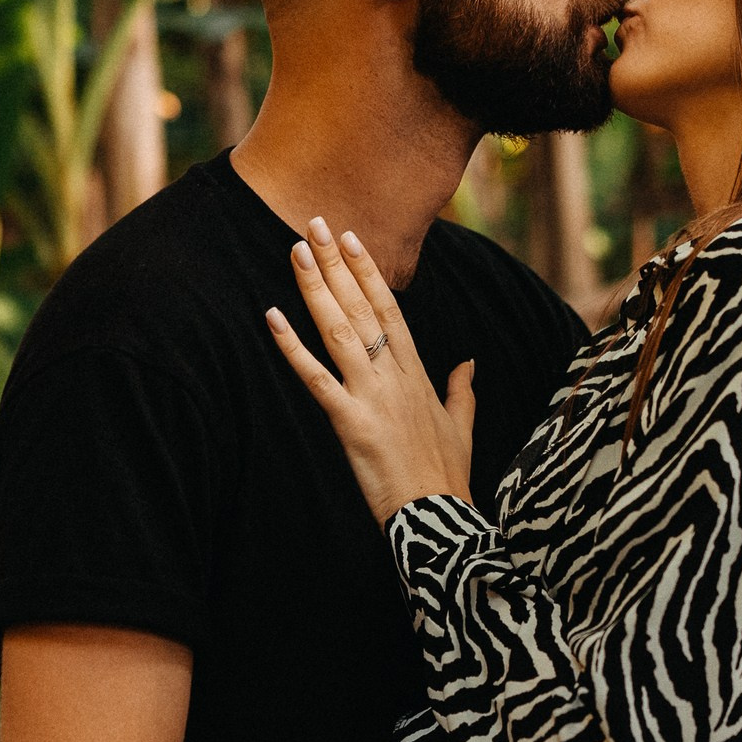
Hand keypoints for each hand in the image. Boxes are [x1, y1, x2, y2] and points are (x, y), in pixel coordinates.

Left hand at [268, 219, 474, 523]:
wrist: (439, 517)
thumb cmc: (448, 476)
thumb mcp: (461, 425)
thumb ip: (462, 389)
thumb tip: (470, 361)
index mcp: (417, 374)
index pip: (390, 309)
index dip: (368, 271)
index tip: (350, 239)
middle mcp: (394, 375)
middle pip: (361, 308)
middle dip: (336, 264)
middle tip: (314, 225)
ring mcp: (372, 396)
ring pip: (339, 330)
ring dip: (315, 288)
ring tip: (296, 252)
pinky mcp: (350, 422)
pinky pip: (315, 377)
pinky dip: (292, 347)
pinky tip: (272, 317)